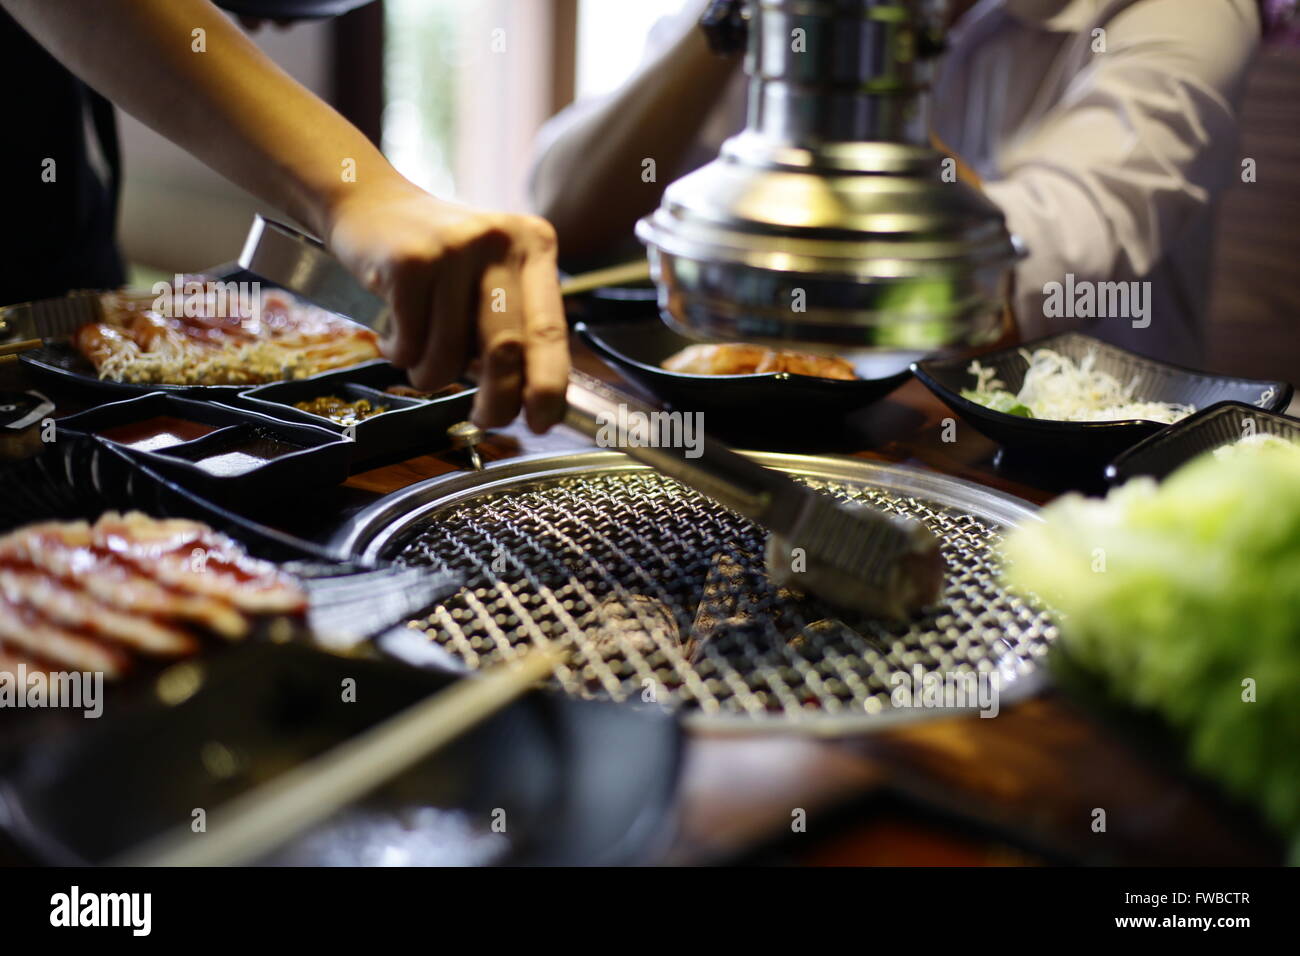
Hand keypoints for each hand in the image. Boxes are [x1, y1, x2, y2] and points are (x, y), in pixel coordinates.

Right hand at [325, 181, 569, 432]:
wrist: (369, 201)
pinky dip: (401, 355)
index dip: (549, 384)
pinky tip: (395, 335)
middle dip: (496, 400)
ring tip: (421, 356)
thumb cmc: (438, 257)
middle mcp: (500, 240)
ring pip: (452, 354)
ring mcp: (453, 247)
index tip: (542, 421)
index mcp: (534, 245)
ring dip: (432, 376)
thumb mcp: (489, 276)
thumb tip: (530, 400)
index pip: (551, 328)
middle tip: (484, 419)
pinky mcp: (408, 261)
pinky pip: (411, 344)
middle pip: (507, 348)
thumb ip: (514, 325)